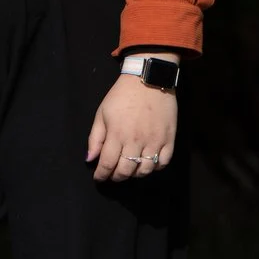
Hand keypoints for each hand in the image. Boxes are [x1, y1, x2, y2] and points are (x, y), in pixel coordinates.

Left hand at [86, 57, 179, 182]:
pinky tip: (147, 164)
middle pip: (126, 171)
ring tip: (129, 170)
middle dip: (116, 177)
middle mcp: (136, 141)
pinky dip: (154, 168)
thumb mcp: (102, 114)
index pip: (107, 164)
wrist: (148, 81)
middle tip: (113, 175)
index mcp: (117, 135)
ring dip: (135, 175)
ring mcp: (154, 141)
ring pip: (144, 170)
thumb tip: (90, 159)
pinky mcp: (169, 139)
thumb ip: (95, 138)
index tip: (99, 178)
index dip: (101, 175)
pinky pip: (163, 162)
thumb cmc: (121, 96)